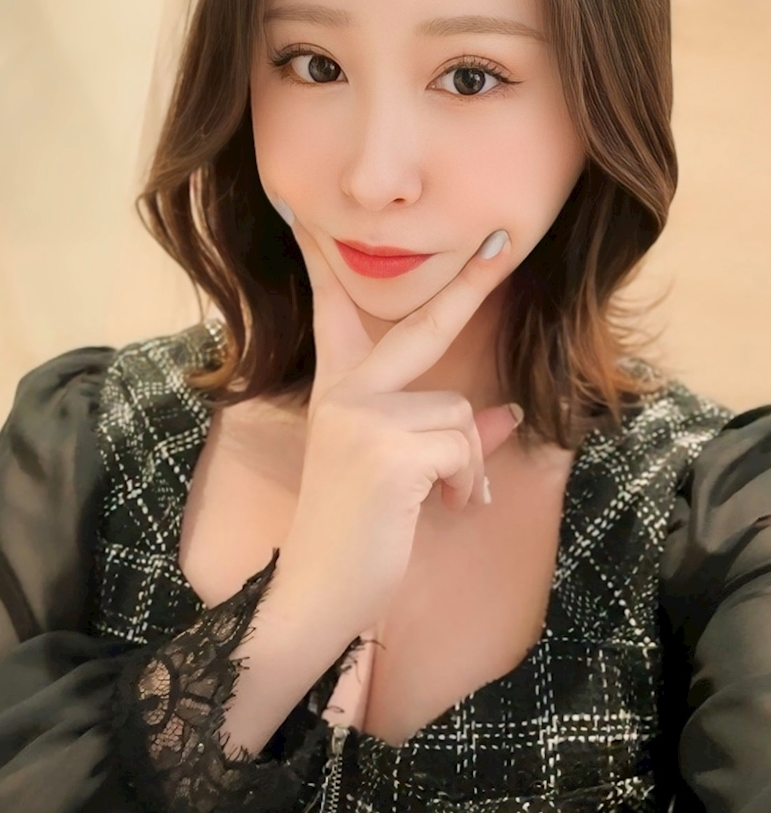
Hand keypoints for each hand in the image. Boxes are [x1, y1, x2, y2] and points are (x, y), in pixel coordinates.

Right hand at [277, 208, 522, 638]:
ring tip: (442, 498)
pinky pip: (464, 447)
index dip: (322, 265)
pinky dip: (468, 482)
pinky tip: (444, 506)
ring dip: (468, 462)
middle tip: (501, 241)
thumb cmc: (355, 533)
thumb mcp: (399, 472)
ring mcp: (363, 418)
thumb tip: (509, 415)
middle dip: (467, 284)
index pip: (333, 315)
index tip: (302, 218)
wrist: (315, 595)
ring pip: (459, 411)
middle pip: (419, 326)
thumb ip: (446, 435)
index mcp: (338, 393)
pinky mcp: (388, 450)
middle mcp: (346, 394)